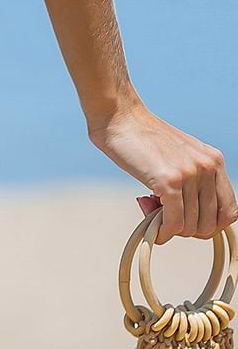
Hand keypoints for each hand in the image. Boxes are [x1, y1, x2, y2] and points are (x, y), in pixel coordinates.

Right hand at [90, 101, 237, 242]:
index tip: (190, 223)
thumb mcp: (181, 157)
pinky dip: (162, 231)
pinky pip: (174, 223)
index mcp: (214, 161)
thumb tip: (188, 222)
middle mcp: (207, 167)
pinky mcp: (169, 180)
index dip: (211, 225)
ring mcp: (190, 174)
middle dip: (186, 229)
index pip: (229, 212)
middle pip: (210, 224)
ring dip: (170, 228)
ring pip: (190, 227)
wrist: (121, 117)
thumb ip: (193, 182)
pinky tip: (151, 223)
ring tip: (152, 209)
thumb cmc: (144, 139)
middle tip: (165, 215)